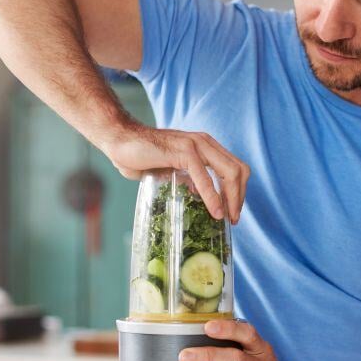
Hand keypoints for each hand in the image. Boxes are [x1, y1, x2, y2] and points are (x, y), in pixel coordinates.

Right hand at [99, 121, 248, 224]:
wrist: (120, 140)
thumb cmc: (141, 155)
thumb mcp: (171, 170)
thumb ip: (186, 178)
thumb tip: (197, 195)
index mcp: (205, 146)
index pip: (235, 167)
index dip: (239, 191)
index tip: (233, 211)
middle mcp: (205, 142)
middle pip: (239, 170)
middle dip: (240, 197)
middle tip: (234, 219)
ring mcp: (196, 145)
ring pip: (229, 172)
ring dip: (231, 199)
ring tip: (227, 218)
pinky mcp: (183, 151)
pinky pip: (204, 177)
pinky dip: (213, 196)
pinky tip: (215, 211)